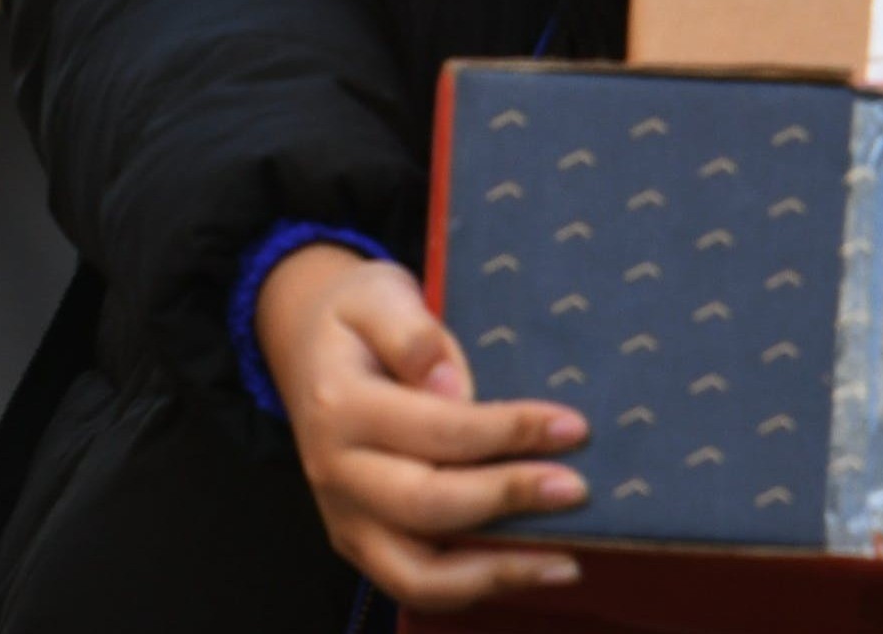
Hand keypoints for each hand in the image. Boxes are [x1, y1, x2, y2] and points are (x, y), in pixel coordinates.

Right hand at [255, 242, 588, 609]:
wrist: (306, 345)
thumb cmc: (356, 317)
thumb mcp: (378, 294)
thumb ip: (411, 334)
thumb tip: (449, 386)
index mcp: (341, 407)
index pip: (437, 430)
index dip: (508, 432)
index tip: (572, 426)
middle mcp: (336, 472)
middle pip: (428, 506)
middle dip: (509, 500)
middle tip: (576, 489)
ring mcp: (345, 516)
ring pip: (415, 575)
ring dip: (494, 573)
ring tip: (563, 562)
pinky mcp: (360, 542)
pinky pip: (415, 584)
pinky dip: (472, 587)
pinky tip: (526, 569)